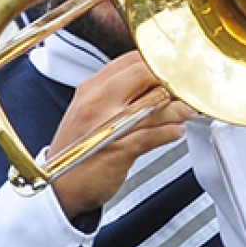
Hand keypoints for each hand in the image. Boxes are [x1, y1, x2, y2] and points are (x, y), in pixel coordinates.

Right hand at [47, 51, 191, 220]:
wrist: (58, 186)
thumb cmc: (77, 150)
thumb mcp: (89, 110)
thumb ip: (116, 93)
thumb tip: (154, 81)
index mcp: (91, 88)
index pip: (131, 60)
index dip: (159, 62)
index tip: (175, 69)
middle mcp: (98, 101)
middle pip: (146, 74)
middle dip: (173, 80)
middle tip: (187, 89)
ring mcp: (109, 124)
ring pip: (156, 104)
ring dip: (179, 108)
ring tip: (186, 112)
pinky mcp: (120, 149)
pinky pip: (156, 133)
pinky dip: (172, 131)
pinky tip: (176, 131)